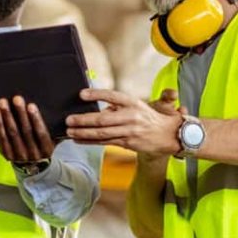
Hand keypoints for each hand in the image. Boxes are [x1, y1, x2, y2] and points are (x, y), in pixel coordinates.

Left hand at [0, 96, 56, 165]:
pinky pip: (2, 139)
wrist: (33, 167)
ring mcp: (20, 156)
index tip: (31, 105)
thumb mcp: (54, 141)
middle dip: (20, 113)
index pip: (41, 133)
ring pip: (13, 134)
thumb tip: (63, 113)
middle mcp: (33, 155)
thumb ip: (57, 130)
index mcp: (47, 150)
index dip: (36, 119)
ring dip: (7, 117)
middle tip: (16, 99)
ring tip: (3, 103)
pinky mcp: (8, 156)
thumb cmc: (43, 147)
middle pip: (26, 131)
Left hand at [66, 87, 181, 154]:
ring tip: (69, 131)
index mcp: (133, 102)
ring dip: (83, 133)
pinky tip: (78, 139)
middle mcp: (130, 116)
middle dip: (84, 120)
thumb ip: (119, 105)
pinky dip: (90, 141)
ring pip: (102, 133)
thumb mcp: (139, 104)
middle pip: (103, 119)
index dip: (96, 94)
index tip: (81, 94)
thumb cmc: (150, 117)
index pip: (112, 96)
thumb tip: (102, 109)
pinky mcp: (127, 143)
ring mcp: (128, 131)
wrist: (168, 134)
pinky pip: (105, 142)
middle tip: (69, 120)